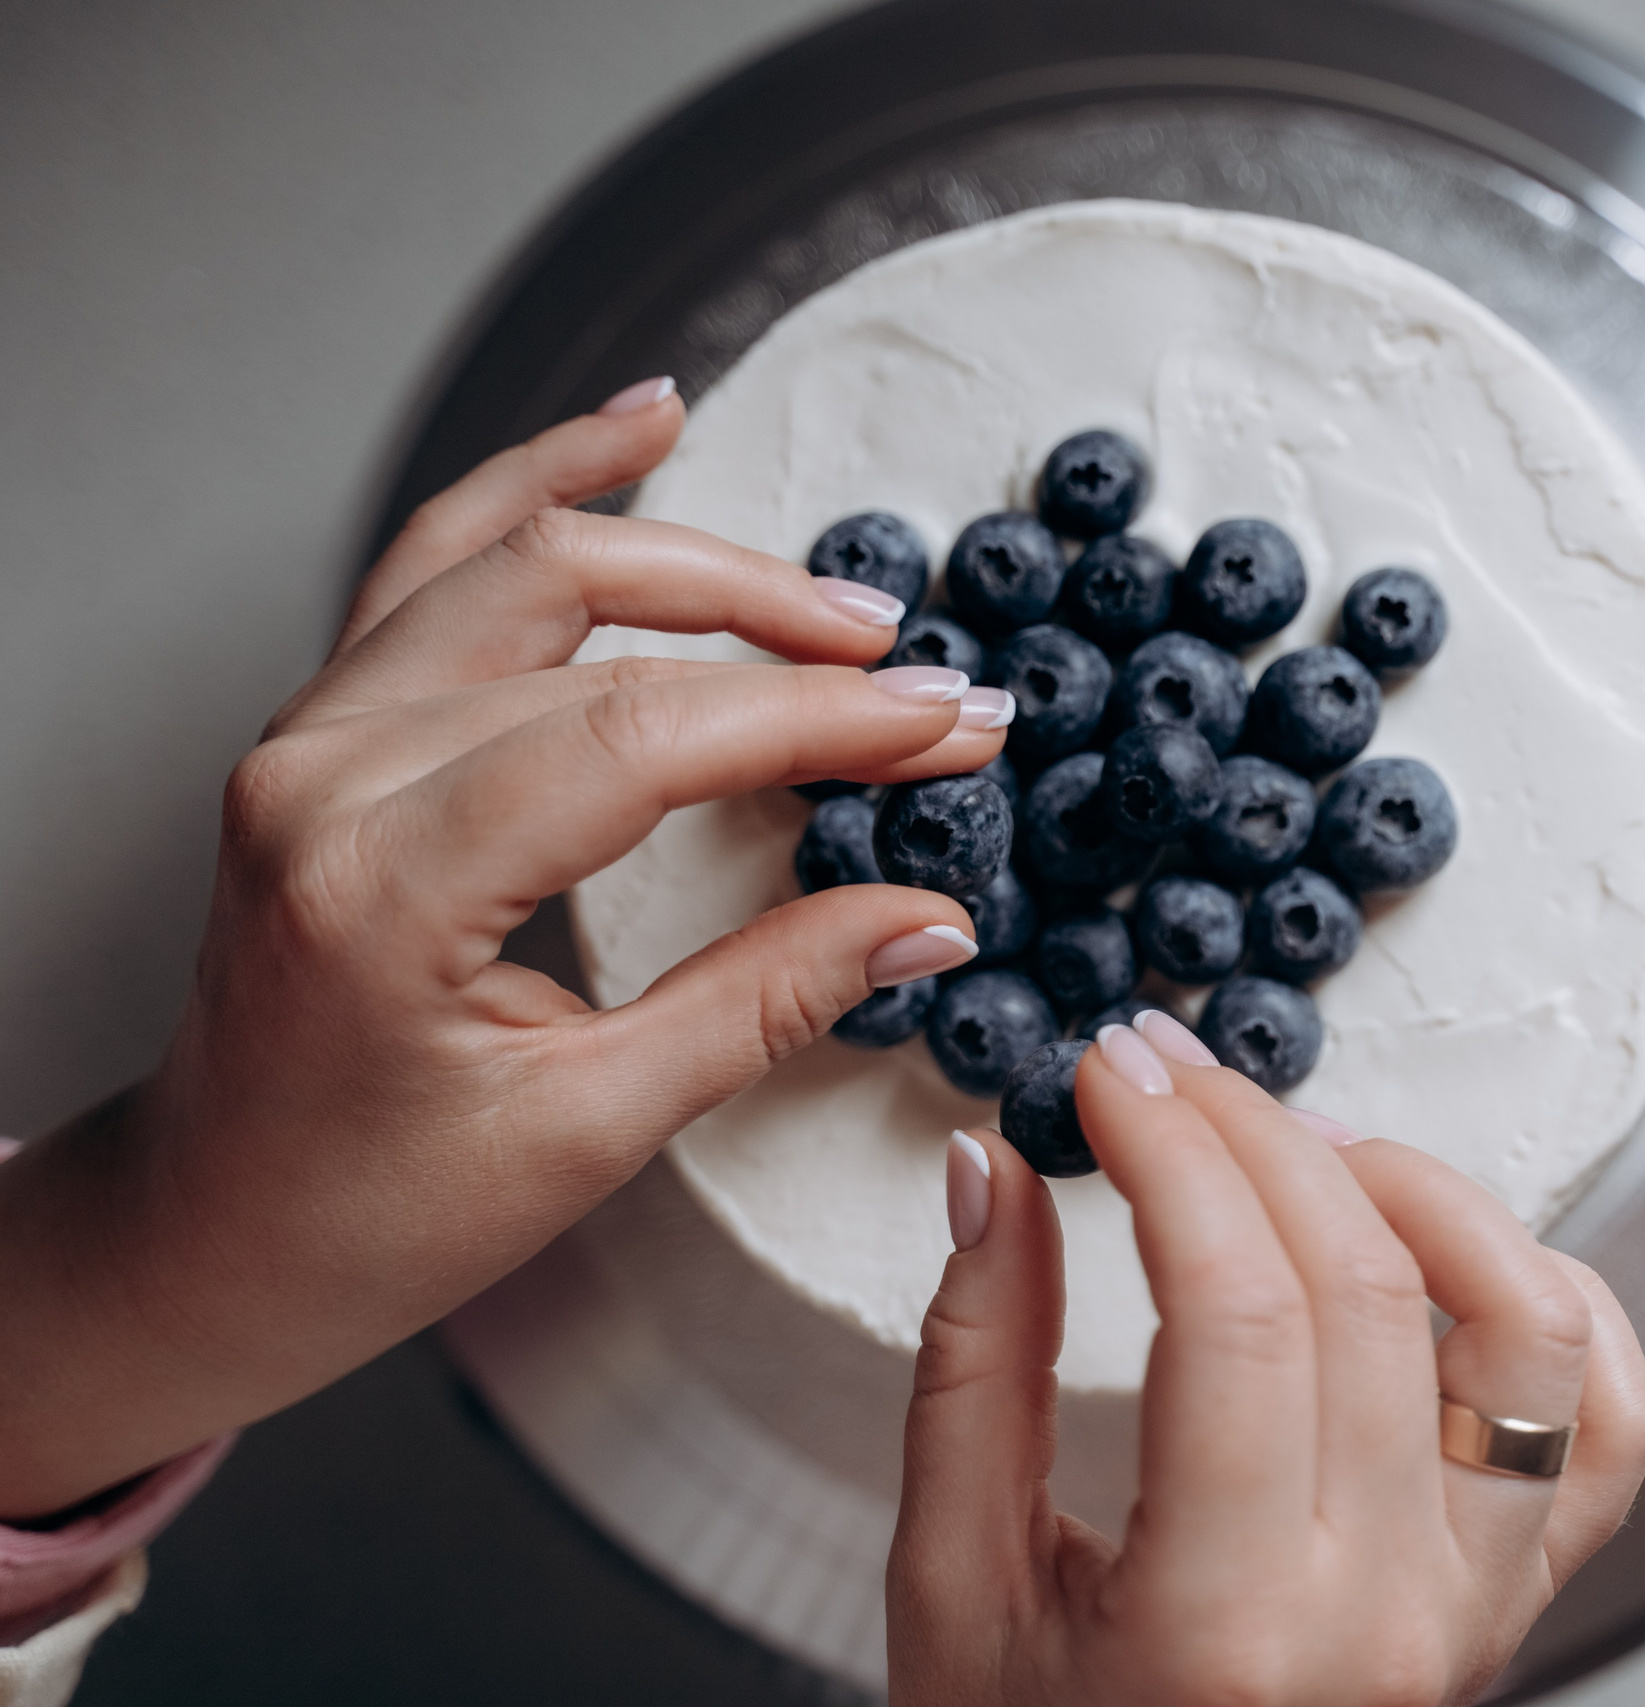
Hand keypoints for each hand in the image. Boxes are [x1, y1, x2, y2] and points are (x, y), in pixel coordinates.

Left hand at [0, 382, 1010, 1516]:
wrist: (208, 1231)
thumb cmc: (366, 1214)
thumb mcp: (589, 1132)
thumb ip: (766, 1003)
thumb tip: (924, 919)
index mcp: (379, 889)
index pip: (641, 741)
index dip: (818, 719)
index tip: (948, 728)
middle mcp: (323, 777)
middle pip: (594, 632)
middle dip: (790, 647)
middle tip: (924, 689)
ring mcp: (309, 733)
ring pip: (522, 561)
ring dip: (697, 560)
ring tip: (837, 598)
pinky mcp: (323, 722)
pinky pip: (438, 558)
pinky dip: (545, 483)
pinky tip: (635, 429)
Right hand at [889, 1012, 1644, 1706]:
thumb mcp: (954, 1587)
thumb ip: (974, 1364)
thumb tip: (998, 1172)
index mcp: (1223, 1630)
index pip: (1237, 1312)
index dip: (1173, 1154)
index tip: (1112, 1080)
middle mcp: (1385, 1620)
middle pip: (1369, 1290)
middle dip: (1256, 1137)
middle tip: (1169, 1078)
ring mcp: (1479, 1611)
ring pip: (1533, 1332)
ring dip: (1427, 1195)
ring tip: (1310, 1150)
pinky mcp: (1523, 1601)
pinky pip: (1613, 1421)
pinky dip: (1555, 1298)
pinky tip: (1451, 1251)